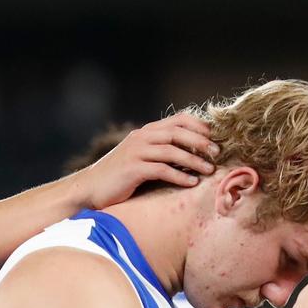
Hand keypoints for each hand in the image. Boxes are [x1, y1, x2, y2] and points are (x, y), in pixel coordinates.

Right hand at [69, 114, 218, 209]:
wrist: (89, 188)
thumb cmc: (118, 177)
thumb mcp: (139, 157)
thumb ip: (159, 151)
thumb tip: (190, 153)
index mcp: (145, 132)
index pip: (178, 119)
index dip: (199, 126)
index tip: (215, 137)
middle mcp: (141, 138)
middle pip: (177, 132)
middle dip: (201, 141)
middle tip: (218, 153)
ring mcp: (135, 152)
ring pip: (172, 150)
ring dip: (194, 160)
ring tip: (210, 170)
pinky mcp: (132, 169)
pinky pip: (162, 170)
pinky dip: (179, 176)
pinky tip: (192, 183)